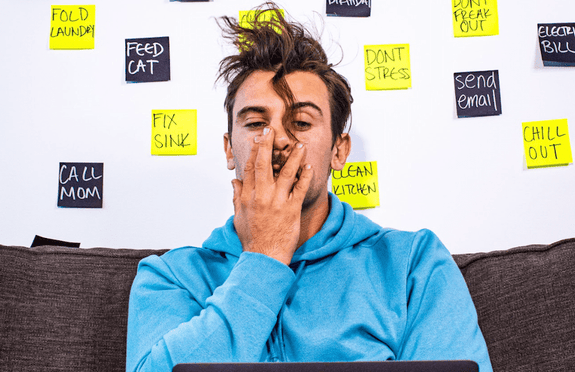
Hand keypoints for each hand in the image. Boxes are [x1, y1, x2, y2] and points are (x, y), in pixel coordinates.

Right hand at [231, 127, 313, 264]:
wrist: (264, 257)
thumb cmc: (252, 239)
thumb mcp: (238, 217)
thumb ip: (236, 197)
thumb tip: (234, 182)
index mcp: (247, 197)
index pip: (250, 168)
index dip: (255, 151)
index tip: (259, 138)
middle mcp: (261, 196)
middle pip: (264, 164)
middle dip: (268, 145)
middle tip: (272, 131)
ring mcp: (277, 202)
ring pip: (286, 173)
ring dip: (293, 157)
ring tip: (299, 145)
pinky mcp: (291, 209)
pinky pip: (300, 188)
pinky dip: (305, 176)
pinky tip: (309, 166)